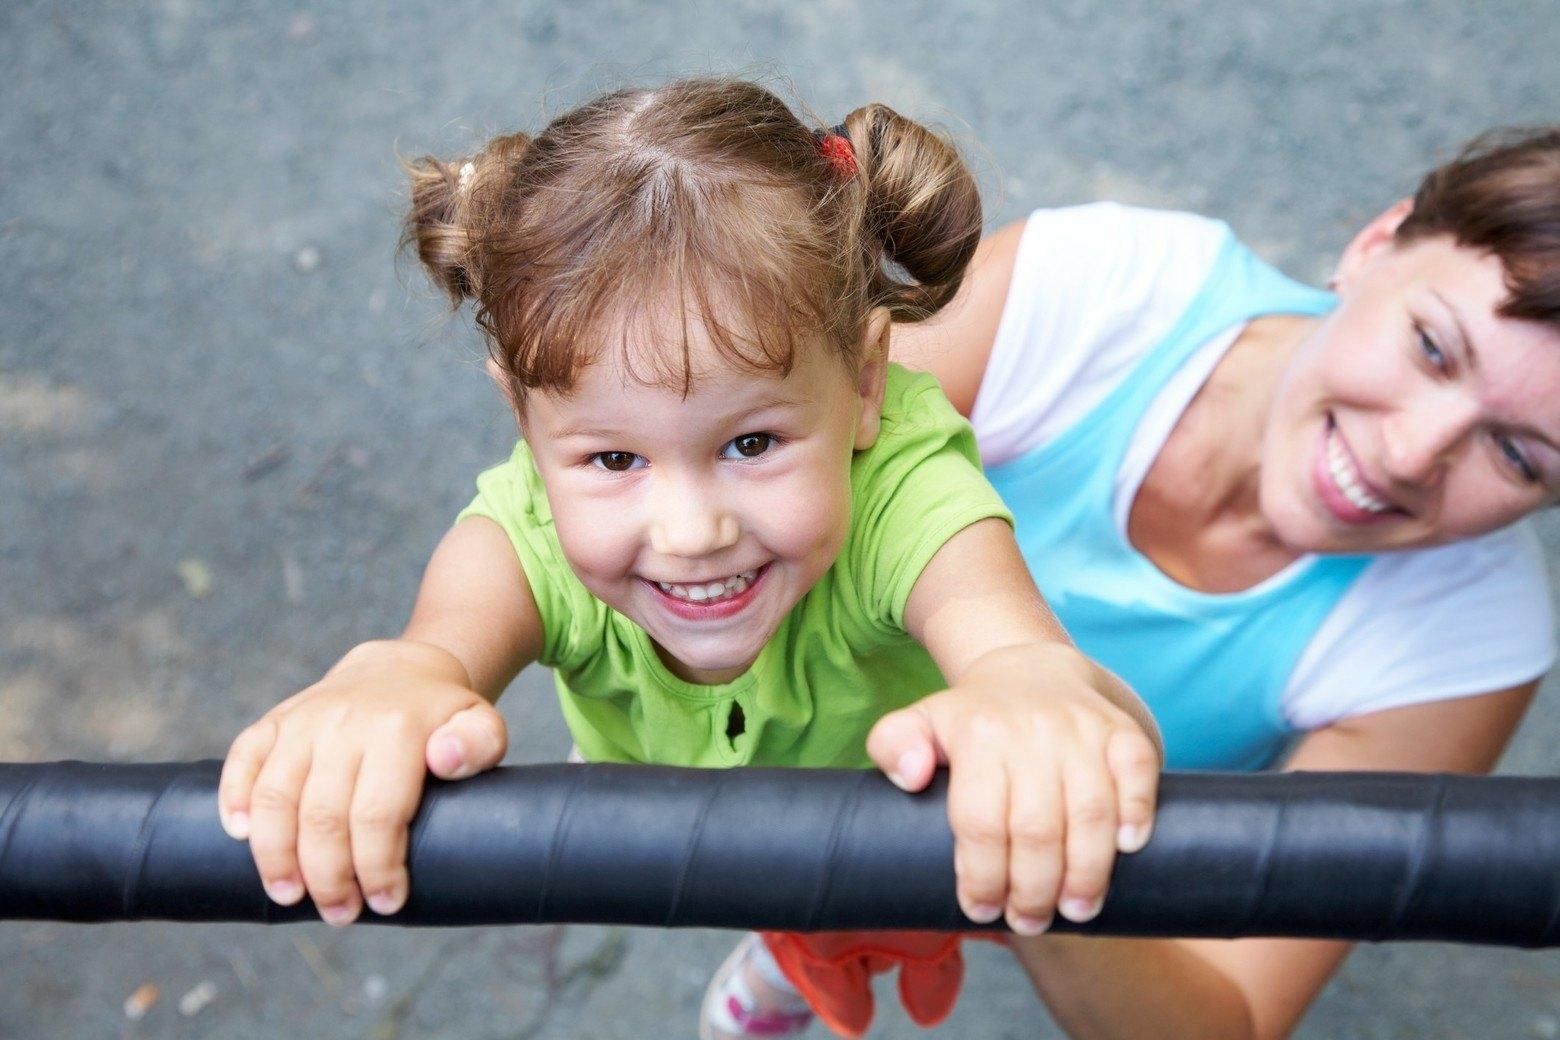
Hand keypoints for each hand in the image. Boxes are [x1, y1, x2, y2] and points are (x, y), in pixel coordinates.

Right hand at [217, 639, 506, 924]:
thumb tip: (445, 760)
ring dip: (277, 856)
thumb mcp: (480, 724)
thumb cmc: (440, 717)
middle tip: (339, 913)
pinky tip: (242, 838)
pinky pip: (242, 759)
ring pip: (275, 796)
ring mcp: (303, 720)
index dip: (378, 867)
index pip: (378, 813)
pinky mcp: (273, 721)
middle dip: (328, 877)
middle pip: (323, 815)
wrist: (398, 670)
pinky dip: (235, 800)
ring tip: (290, 895)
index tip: (387, 901)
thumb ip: (482, 743)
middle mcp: (343, 722)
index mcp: (397, 728)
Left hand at [866, 642, 1159, 936]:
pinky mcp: (1123, 731)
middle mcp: (1032, 730)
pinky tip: (1126, 850)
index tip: (981, 909)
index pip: (980, 821)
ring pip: (1092, 812)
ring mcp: (1082, 729)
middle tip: (1029, 920)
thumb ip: (893, 745)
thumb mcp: (920, 723)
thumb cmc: (973, 719)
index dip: (981, 876)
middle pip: (1037, 828)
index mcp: (977, 734)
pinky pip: (1139, 773)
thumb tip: (911, 776)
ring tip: (1076, 909)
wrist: (1034, 670)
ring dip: (1087, 872)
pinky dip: (1138, 814)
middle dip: (1033, 889)